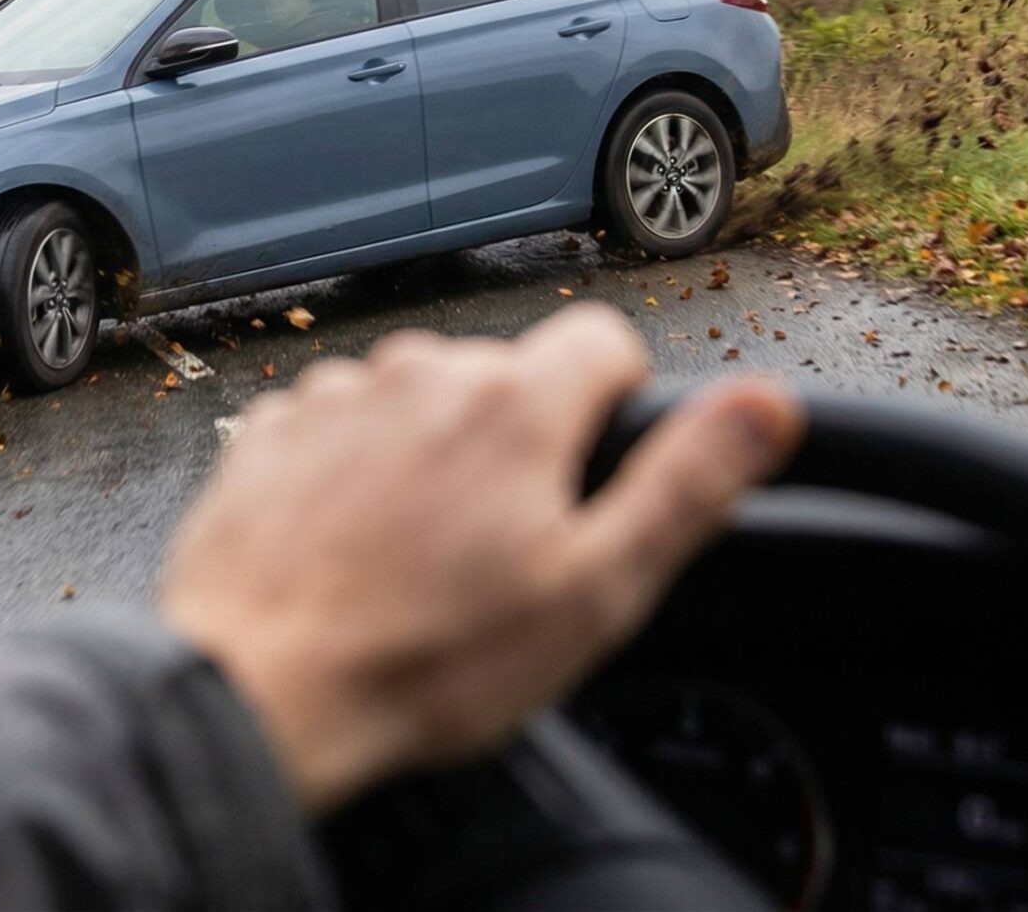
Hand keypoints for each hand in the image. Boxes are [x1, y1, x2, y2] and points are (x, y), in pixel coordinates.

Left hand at [157, 304, 802, 812]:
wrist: (261, 687)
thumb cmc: (428, 659)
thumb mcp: (597, 588)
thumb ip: (688, 482)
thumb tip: (766, 402)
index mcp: (516, 400)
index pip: (603, 341)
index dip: (616, 407)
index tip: (595, 477)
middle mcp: (422, 370)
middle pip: (508, 377)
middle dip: (519, 444)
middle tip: (503, 551)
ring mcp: (337, 395)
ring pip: (419, 400)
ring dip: (431, 457)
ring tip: (418, 560)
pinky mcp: (271, 430)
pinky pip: (341, 428)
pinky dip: (354, 473)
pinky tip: (352, 548)